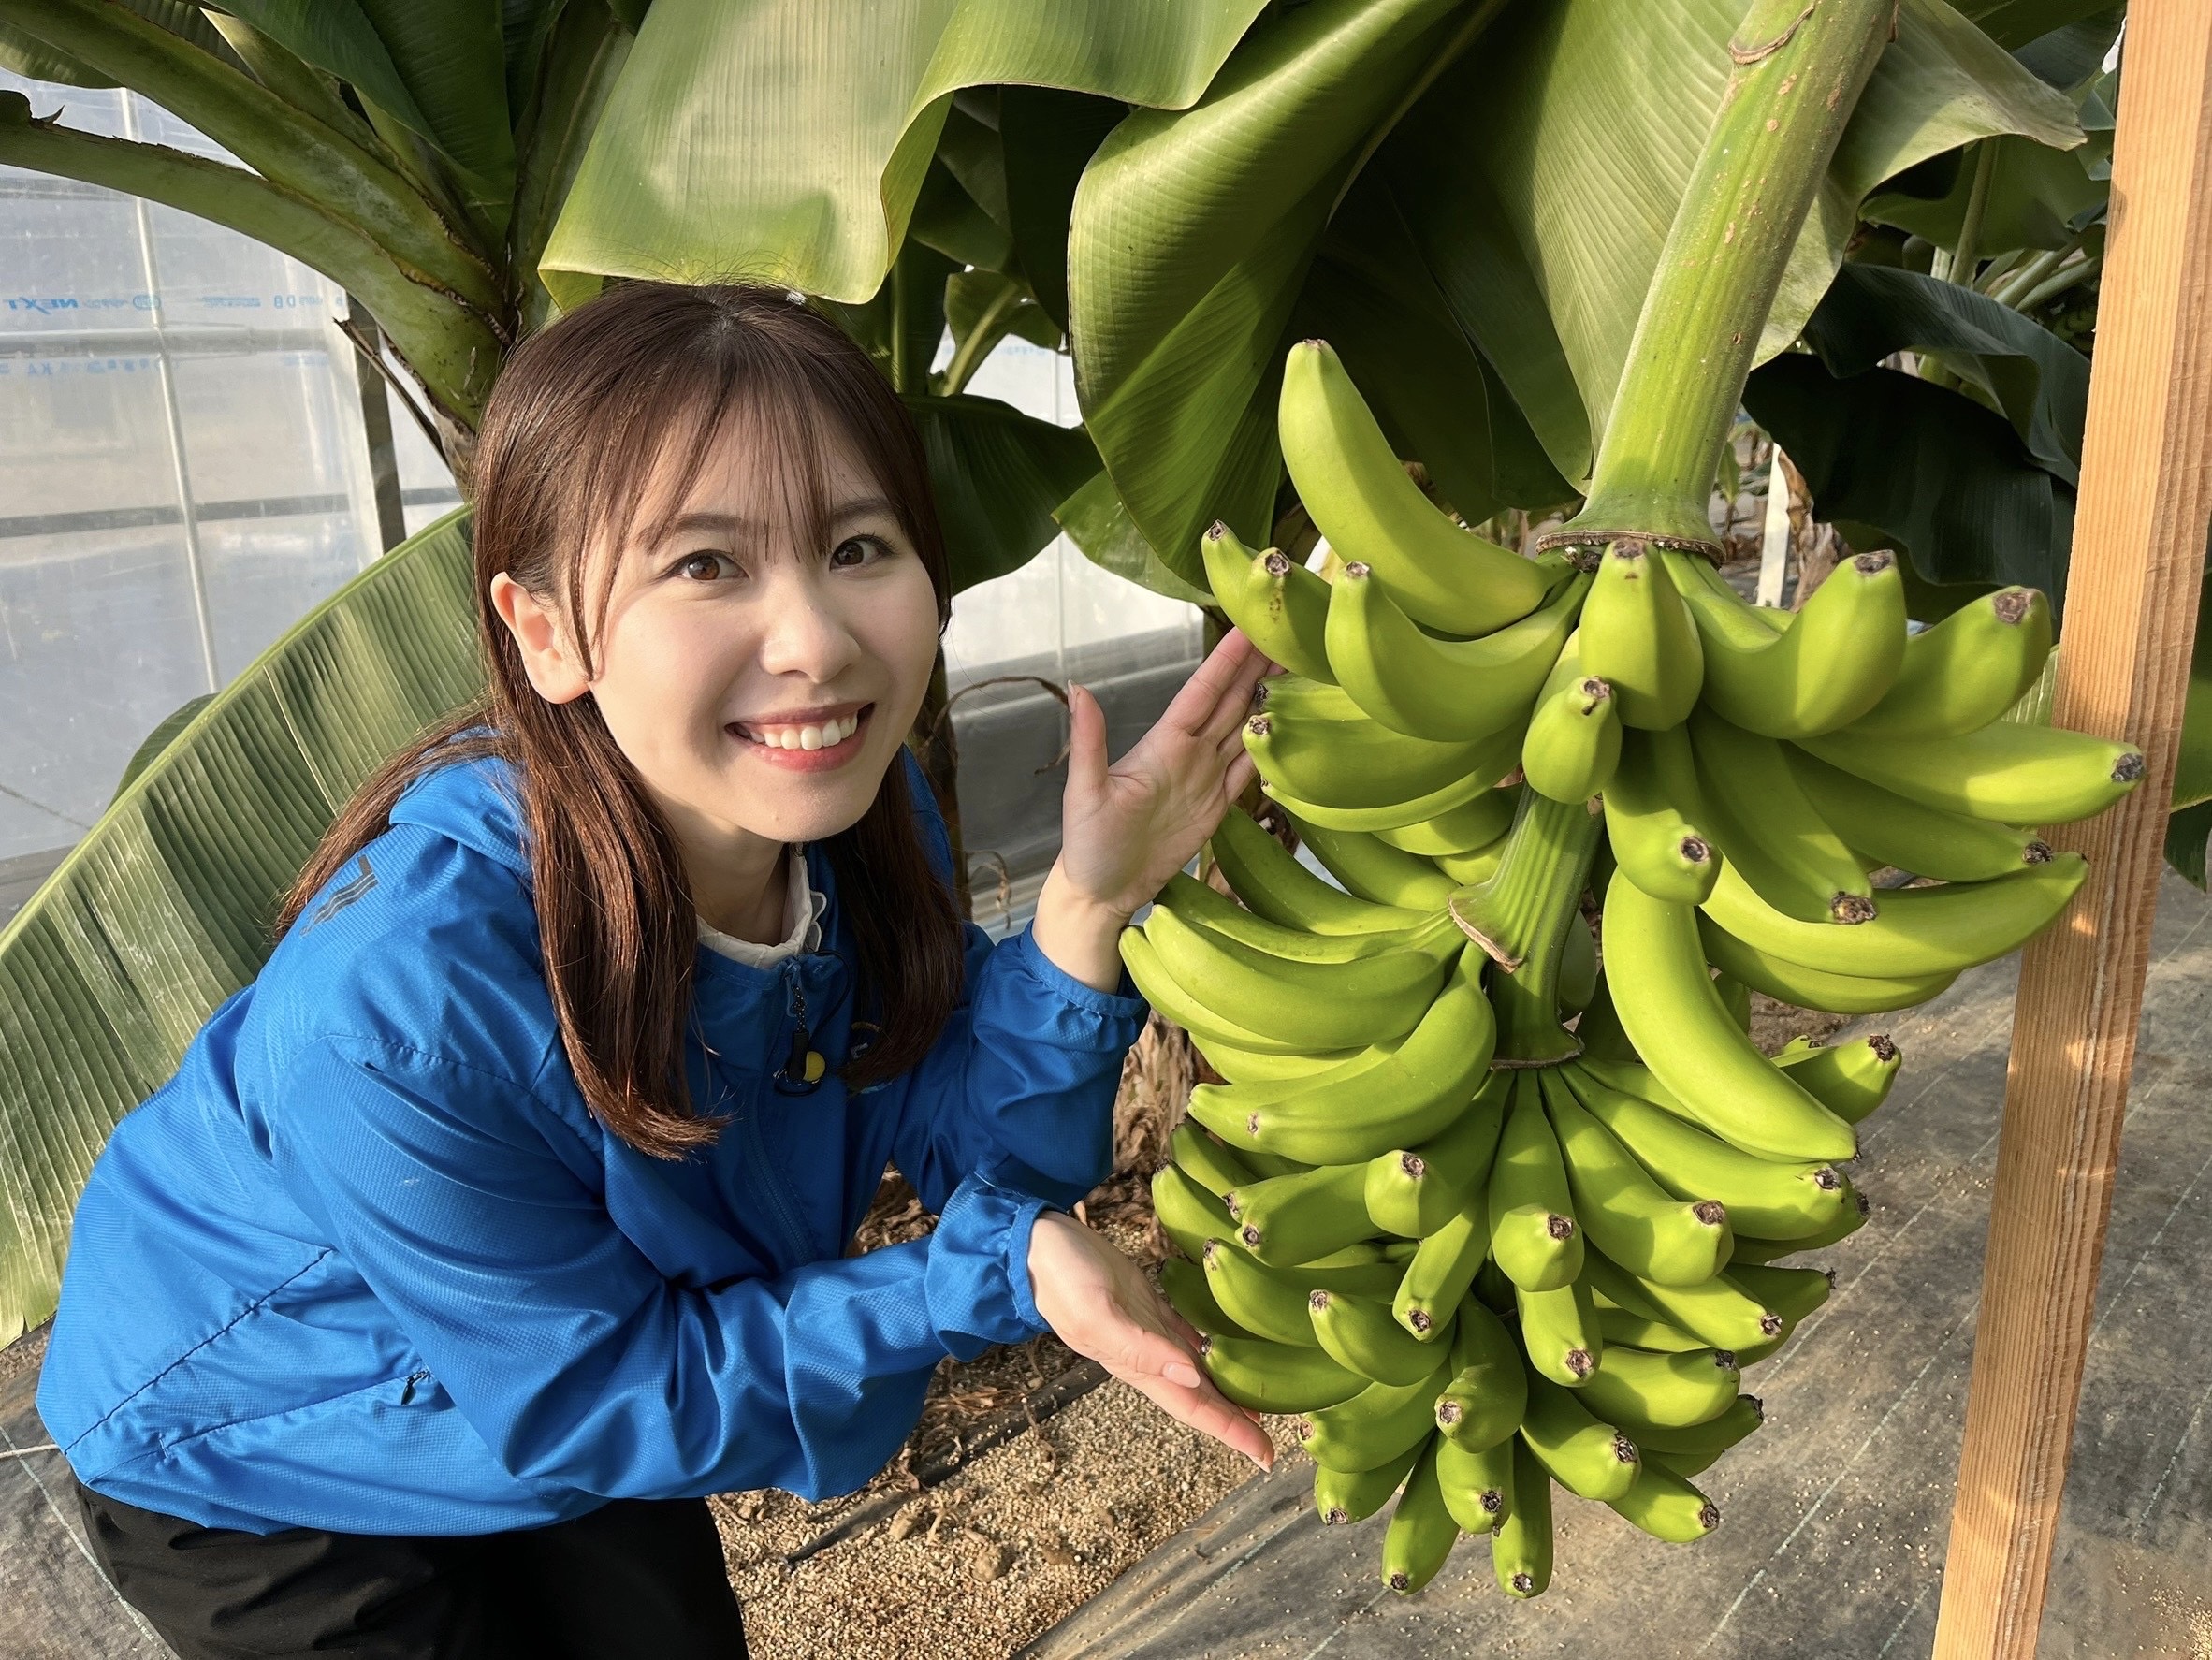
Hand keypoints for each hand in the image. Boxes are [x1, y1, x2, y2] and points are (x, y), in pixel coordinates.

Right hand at [1026, 1210, 1274, 1470]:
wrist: (1034, 1245)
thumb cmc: (1062, 1278)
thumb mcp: (1096, 1314)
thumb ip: (1139, 1348)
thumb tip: (1189, 1373)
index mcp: (1137, 1366)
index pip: (1194, 1408)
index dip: (1230, 1432)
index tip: (1265, 1458)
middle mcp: (1149, 1356)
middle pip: (1202, 1397)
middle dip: (1237, 1422)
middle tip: (1275, 1445)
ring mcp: (1149, 1330)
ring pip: (1199, 1369)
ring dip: (1228, 1390)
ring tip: (1262, 1404)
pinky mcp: (1148, 1303)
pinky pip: (1188, 1334)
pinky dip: (1211, 1349)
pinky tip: (1228, 1353)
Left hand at [1030, 630, 1270, 989]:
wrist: (1103, 889)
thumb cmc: (1088, 841)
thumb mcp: (1085, 791)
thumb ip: (1089, 741)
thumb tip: (1078, 688)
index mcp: (1164, 742)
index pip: (1203, 692)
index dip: (1228, 660)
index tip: (1252, 628)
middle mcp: (1190, 753)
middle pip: (1231, 701)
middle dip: (1258, 668)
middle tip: (1289, 635)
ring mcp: (1206, 778)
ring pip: (1244, 728)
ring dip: (1269, 699)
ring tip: (1298, 669)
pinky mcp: (1218, 807)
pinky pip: (1249, 770)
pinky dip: (1270, 747)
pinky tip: (1290, 727)